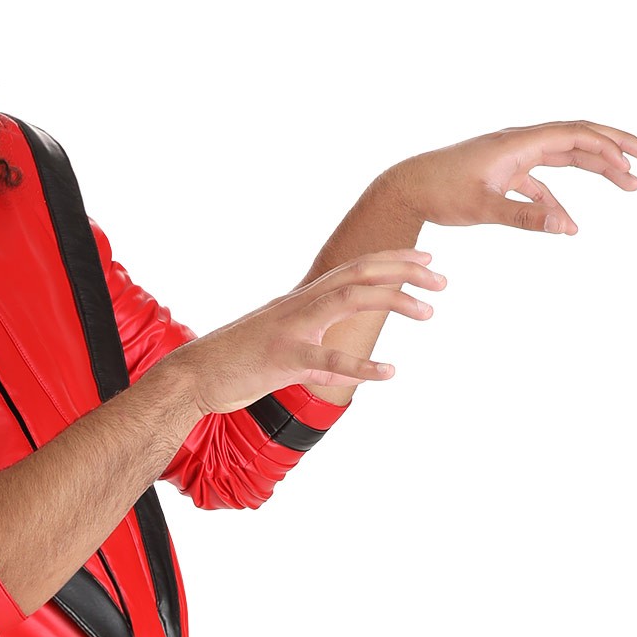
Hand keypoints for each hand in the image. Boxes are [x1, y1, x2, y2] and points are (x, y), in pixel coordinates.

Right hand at [177, 250, 446, 409]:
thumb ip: (310, 343)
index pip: (354, 269)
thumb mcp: (279, 344)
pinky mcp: (283, 360)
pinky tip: (390, 372)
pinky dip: (362, 366)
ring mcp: (292, 329)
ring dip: (393, 301)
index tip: (428, 261)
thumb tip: (335, 358)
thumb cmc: (235, 362)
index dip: (393, 261)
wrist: (193, 376)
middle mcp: (301, 305)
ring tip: (429, 311)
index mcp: (302, 300)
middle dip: (404, 272)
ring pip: (350, 301)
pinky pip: (328, 361)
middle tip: (442, 280)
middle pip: (360, 274)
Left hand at [383, 120, 636, 234]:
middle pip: (580, 138)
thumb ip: (526, 216)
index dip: (612, 143)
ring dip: (596, 169)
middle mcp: (522, 142)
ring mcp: (514, 156)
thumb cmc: (440, 192)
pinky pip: (542, 181)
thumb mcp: (483, 208)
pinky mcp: (504, 173)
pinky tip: (570, 223)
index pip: (578, 135)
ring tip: (629, 184)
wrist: (407, 187)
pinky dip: (558, 198)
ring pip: (565, 157)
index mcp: (521, 142)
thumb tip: (567, 226)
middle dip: (616, 148)